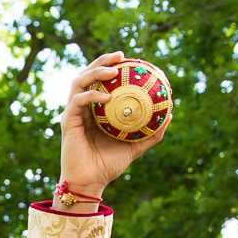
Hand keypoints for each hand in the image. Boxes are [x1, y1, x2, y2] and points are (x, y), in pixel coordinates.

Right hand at [55, 50, 169, 198]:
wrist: (89, 182)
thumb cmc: (108, 165)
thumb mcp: (135, 146)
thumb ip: (151, 132)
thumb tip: (170, 114)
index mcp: (95, 109)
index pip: (101, 81)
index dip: (112, 66)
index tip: (129, 59)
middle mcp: (82, 107)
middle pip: (88, 74)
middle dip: (103, 61)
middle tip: (121, 55)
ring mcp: (73, 112)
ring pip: (79, 82)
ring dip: (95, 72)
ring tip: (112, 71)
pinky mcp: (67, 121)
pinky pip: (78, 102)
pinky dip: (91, 96)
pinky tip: (105, 98)